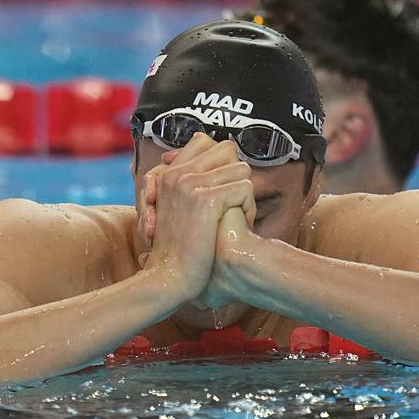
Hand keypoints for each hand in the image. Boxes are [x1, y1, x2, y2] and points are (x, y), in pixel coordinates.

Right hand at [138, 134, 255, 300]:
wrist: (170, 277)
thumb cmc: (180, 249)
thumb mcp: (177, 210)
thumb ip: (193, 185)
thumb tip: (222, 163)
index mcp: (170, 174)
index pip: (205, 141)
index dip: (222, 161)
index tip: (220, 188)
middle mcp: (178, 173)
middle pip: (227, 149)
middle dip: (235, 174)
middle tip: (230, 204)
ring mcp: (190, 184)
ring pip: (241, 168)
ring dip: (244, 195)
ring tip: (230, 220)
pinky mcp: (207, 199)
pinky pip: (246, 188)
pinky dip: (248, 209)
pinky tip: (235, 227)